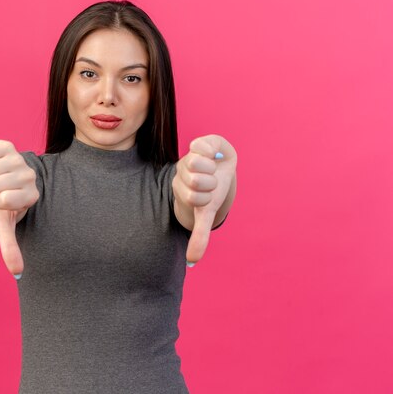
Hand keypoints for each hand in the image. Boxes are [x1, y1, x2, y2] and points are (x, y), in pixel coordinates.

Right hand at [0, 140, 38, 277]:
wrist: (1, 177)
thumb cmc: (2, 202)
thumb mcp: (5, 224)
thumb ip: (11, 247)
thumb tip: (18, 273)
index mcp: (31, 196)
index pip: (5, 201)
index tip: (3, 202)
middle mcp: (29, 175)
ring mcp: (18, 158)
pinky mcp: (5, 145)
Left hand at [173, 135, 236, 264]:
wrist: (221, 168)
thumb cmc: (212, 192)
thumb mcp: (206, 213)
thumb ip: (199, 235)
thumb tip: (191, 262)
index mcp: (182, 189)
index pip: (192, 198)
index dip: (205, 200)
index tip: (207, 197)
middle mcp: (182, 173)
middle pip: (193, 180)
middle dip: (209, 184)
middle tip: (210, 181)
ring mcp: (188, 157)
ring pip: (194, 163)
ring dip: (210, 169)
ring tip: (211, 169)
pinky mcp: (199, 142)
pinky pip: (200, 144)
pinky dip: (210, 150)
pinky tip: (212, 154)